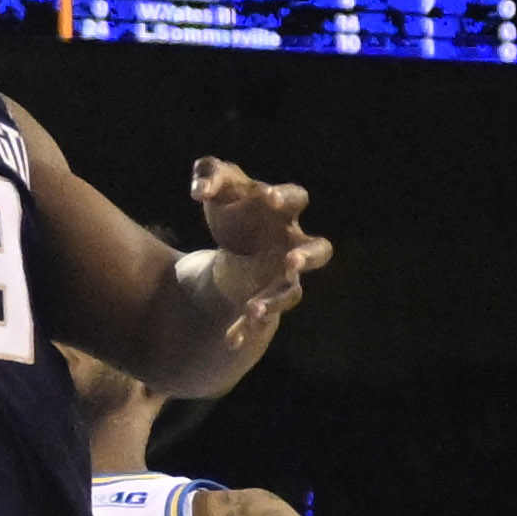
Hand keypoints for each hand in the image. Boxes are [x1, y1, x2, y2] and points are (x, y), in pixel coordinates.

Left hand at [184, 159, 328, 355]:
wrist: (231, 246)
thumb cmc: (233, 209)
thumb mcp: (218, 187)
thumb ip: (208, 176)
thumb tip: (198, 189)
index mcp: (283, 211)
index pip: (296, 199)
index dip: (286, 197)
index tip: (270, 197)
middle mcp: (292, 245)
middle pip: (319, 251)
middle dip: (308, 256)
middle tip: (292, 260)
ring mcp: (283, 276)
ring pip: (291, 293)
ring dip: (275, 302)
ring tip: (254, 310)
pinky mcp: (267, 300)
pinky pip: (262, 319)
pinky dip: (246, 329)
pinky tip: (231, 339)